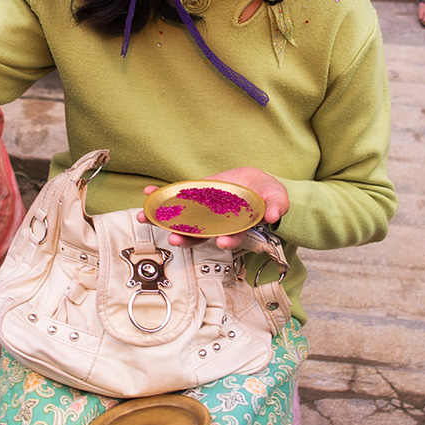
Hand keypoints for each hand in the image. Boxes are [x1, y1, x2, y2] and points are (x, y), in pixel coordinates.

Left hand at [139, 168, 288, 249]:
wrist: (255, 182)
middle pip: (200, 235)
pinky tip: (149, 192)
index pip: (231, 238)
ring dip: (164, 220)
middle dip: (185, 238)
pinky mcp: (195, 196)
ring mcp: (203, 211)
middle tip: (174, 239)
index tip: (222, 243)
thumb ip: (277, 206)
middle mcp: (216, 224)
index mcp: (237, 229)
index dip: (227, 242)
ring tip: (147, 218)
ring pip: (183, 220)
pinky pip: (177, 198)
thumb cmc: (267, 195)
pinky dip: (162, 196)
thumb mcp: (277, 198)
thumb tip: (275, 215)